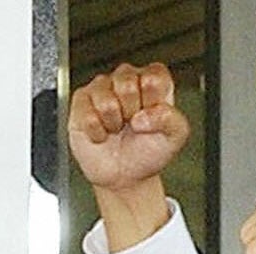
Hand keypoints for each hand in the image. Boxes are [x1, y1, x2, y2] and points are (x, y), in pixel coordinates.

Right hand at [69, 63, 187, 194]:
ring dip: (112, 122)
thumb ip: (171, 118)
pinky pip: (86, 115)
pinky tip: (102, 133)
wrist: (124, 175)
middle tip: (131, 124)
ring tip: (116, 127)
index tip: (150, 116)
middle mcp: (126, 78)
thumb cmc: (148, 151)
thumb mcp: (175, 136)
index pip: (152, 77)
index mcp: (153, 79)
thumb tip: (143, 116)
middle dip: (130, 112)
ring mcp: (101, 88)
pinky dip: (95, 132)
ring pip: (105, 100)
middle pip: (126, 84)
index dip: (151, 101)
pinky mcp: (80, 102)